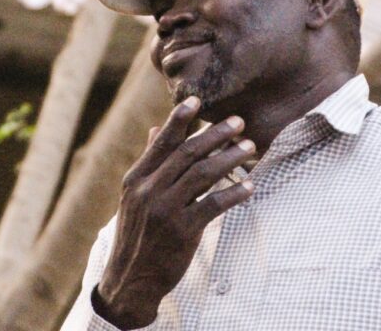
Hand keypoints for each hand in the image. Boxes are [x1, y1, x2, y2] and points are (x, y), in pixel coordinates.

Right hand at [93, 96, 255, 328]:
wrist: (130, 280)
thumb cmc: (137, 234)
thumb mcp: (134, 197)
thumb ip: (149, 163)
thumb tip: (155, 129)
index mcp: (136, 179)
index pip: (162, 142)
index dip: (180, 119)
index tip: (197, 100)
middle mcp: (148, 190)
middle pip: (187, 153)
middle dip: (215, 134)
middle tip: (238, 122)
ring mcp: (165, 210)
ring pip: (202, 174)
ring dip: (229, 158)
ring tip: (249, 148)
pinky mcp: (182, 231)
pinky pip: (213, 204)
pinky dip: (234, 193)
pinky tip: (249, 186)